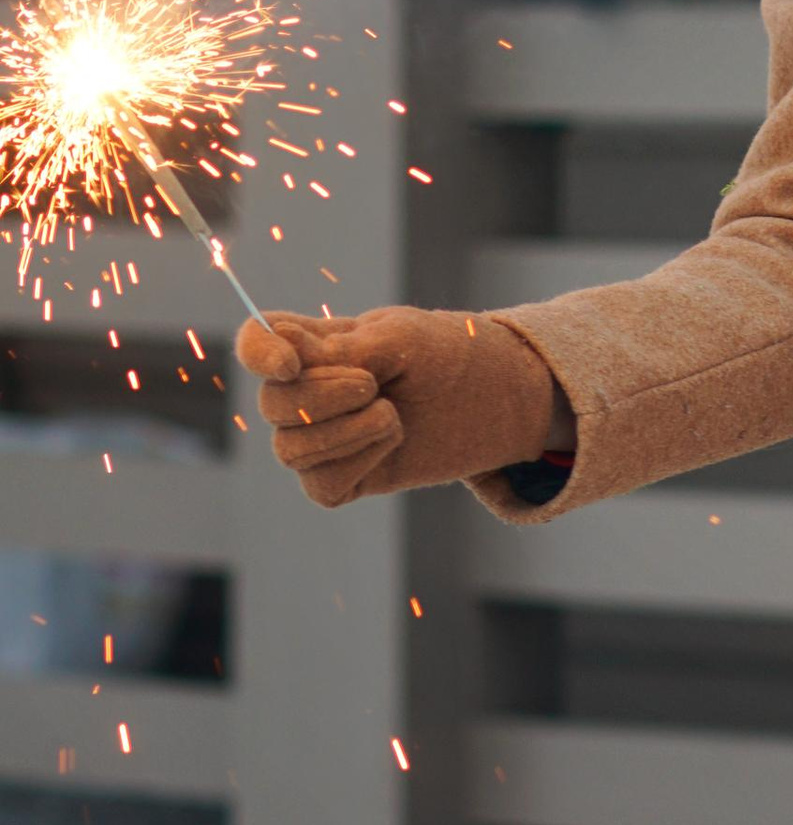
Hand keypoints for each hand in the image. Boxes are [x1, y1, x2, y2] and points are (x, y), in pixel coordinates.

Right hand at [238, 304, 566, 507]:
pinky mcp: (346, 477)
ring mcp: (325, 438)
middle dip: (322, 397)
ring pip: (290, 450)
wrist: (502, 399)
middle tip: (376, 385)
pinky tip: (391, 442)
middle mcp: (310, 391)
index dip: (258, 353)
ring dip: (344, 433)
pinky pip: (321, 485)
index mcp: (318, 344)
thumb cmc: (452, 355)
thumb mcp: (400, 340)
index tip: (290, 364)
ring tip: (393, 415)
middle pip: (271, 402)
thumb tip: (283, 357)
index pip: (258, 342)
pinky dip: (356, 464)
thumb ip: (340, 350)